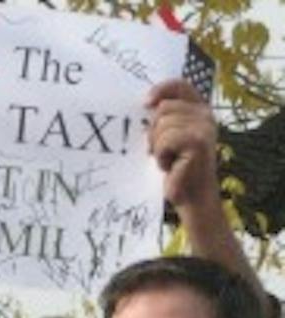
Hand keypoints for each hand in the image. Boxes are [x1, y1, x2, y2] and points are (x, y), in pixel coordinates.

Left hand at [146, 78, 217, 213]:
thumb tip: (145, 103)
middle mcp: (206, 115)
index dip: (161, 89)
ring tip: (168, 160)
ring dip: (156, 147)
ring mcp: (204, 128)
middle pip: (163, 109)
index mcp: (199, 110)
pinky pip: (165, 141)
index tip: (145, 104)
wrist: (190, 198)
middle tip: (162, 152)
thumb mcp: (167, 139)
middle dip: (153, 132)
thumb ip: (163, 119)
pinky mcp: (198, 143)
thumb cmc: (174, 168)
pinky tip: (170, 166)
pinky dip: (160, 156)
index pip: (180, 85)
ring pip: (162, 125)